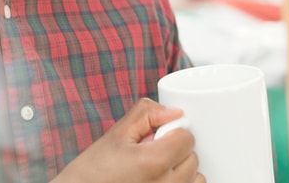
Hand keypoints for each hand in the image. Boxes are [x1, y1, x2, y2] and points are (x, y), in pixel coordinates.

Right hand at [53, 98, 203, 182]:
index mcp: (155, 162)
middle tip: (150, 155)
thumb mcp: (116, 135)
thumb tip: (175, 112)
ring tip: (155, 172)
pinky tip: (158, 181)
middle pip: (193, 159)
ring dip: (182, 172)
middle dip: (176, 152)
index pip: (187, 138)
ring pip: (196, 179)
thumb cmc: (92, 172)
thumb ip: (147, 115)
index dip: (171, 133)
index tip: (155, 139)